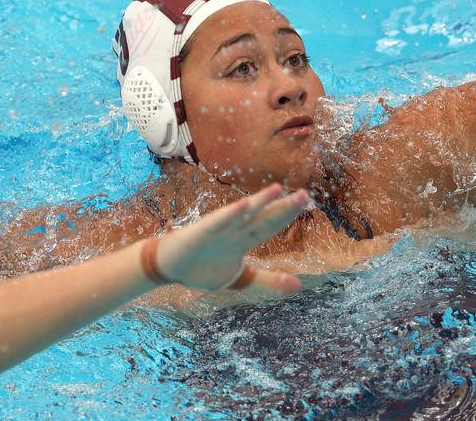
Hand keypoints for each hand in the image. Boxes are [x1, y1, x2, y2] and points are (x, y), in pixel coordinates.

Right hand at [154, 184, 308, 293]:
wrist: (168, 268)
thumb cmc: (204, 268)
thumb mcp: (241, 278)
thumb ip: (268, 280)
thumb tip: (298, 285)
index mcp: (245, 239)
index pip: (271, 224)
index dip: (287, 213)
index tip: (306, 200)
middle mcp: (235, 231)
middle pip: (263, 217)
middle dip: (283, 207)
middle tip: (304, 195)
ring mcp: (218, 230)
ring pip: (243, 214)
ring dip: (260, 202)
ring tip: (278, 190)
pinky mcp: (200, 232)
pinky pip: (218, 221)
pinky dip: (231, 214)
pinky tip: (245, 204)